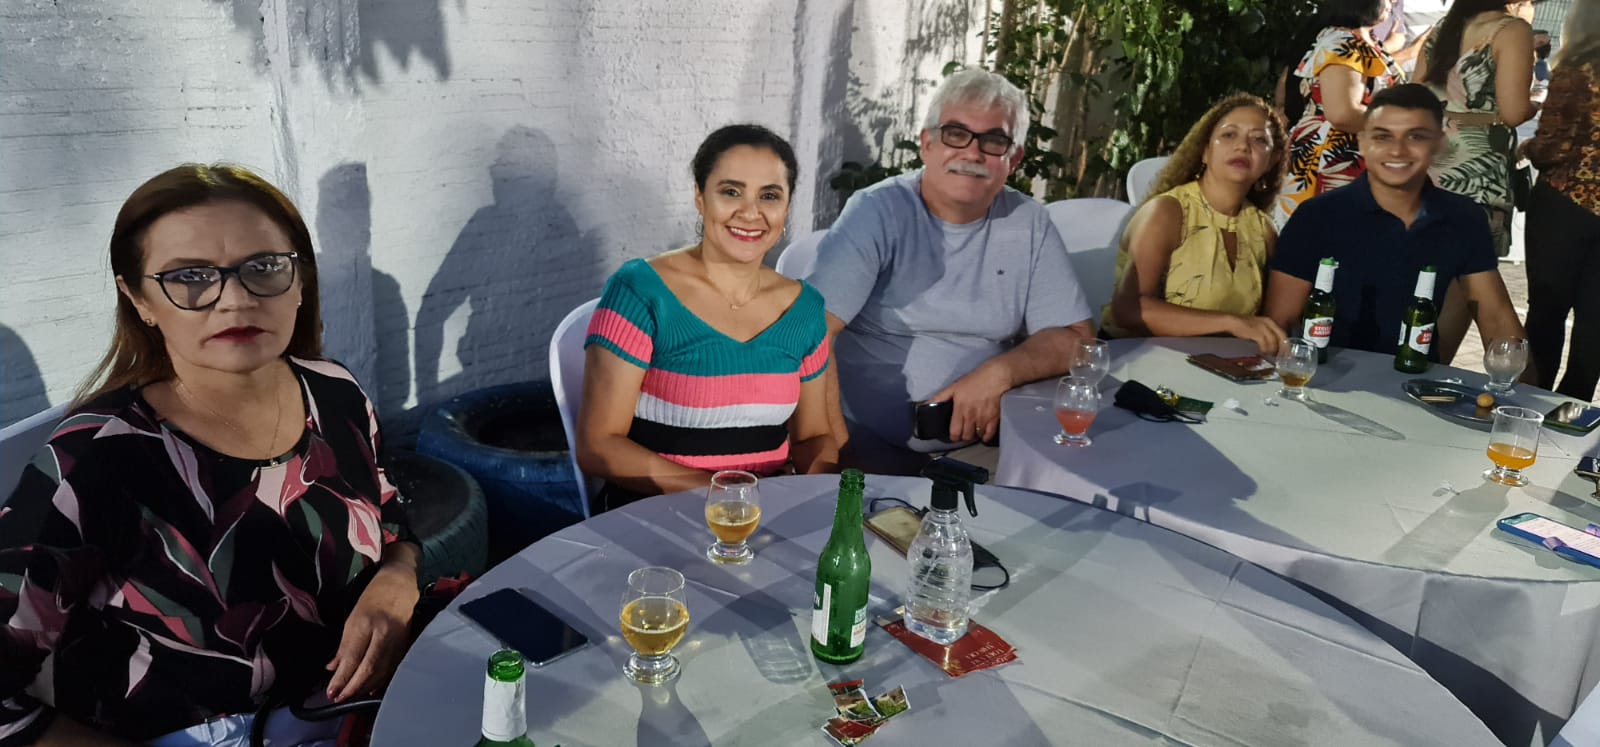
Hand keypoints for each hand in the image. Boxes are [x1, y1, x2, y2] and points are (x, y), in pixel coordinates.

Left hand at [326, 564, 418, 700]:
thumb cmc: (373, 597)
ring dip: (365, 686)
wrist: (400, 583)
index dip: (341, 678)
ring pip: (382, 671)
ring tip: (351, 696)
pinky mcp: (406, 643)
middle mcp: (383, 633)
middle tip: (339, 698)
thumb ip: (344, 645)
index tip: (331, 691)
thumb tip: (333, 668)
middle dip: (352, 687)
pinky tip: (371, 687)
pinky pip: (392, 667)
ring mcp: (397, 639)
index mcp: (365, 623)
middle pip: (368, 667)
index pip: (352, 657)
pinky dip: (381, 680)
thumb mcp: (352, 617)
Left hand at [926, 363, 1010, 443]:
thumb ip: (939, 397)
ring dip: (974, 435)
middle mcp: (971, 417)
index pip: (955, 432)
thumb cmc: (974, 380)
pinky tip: (983, 433)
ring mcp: (983, 419)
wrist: (995, 376)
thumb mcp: (953, 387)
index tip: (954, 434)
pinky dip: (985, 436)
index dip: (953, 436)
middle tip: (963, 432)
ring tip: (972, 430)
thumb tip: (925, 405)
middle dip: (963, 436)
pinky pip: (989, 434)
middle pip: (966, 437)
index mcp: (960, 409)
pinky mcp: (994, 418)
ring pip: (977, 436)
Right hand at [1231, 315, 1286, 353]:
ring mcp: (1262, 328)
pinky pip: (1264, 344)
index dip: (1285, 344)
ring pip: (1273, 341)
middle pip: (1280, 337)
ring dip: (1273, 350)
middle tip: (1283, 357)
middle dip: (1283, 348)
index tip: (1287, 352)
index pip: (1282, 333)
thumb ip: (1266, 332)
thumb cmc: (1243, 325)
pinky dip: (1265, 349)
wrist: (1232, 322)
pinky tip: (1263, 353)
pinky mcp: (1256, 333)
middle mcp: (1268, 323)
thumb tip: (1272, 344)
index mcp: (1269, 321)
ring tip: (1271, 356)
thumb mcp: (1258, 326)